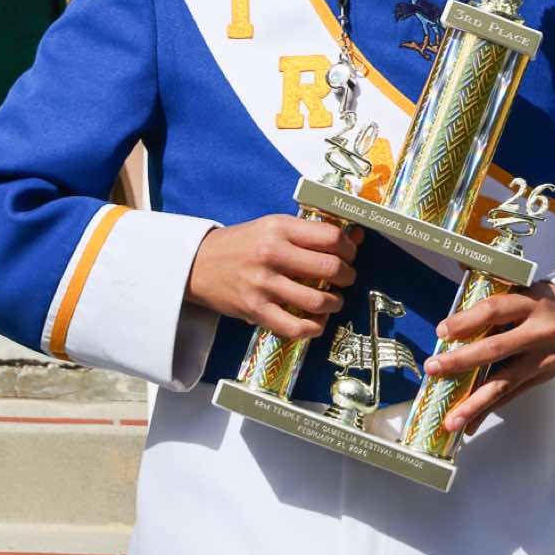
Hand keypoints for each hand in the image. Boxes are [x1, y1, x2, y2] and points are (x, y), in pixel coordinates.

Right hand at [184, 213, 360, 341]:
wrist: (198, 264)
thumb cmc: (242, 244)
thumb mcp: (273, 227)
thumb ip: (311, 232)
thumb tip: (356, 236)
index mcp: (278, 228)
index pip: (331, 237)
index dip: (349, 248)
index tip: (349, 255)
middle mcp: (272, 254)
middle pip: (330, 268)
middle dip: (348, 276)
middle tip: (346, 278)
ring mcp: (263, 284)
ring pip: (318, 300)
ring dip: (336, 303)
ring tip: (334, 300)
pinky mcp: (255, 310)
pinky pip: (296, 327)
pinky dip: (315, 327)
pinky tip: (318, 320)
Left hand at [421, 281, 554, 436]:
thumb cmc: (551, 303)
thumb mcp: (530, 291)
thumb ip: (499, 300)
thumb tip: (456, 297)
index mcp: (532, 304)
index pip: (495, 310)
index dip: (467, 320)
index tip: (442, 331)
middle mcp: (538, 333)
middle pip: (495, 349)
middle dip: (461, 361)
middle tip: (433, 368)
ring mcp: (541, 361)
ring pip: (504, 383)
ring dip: (475, 404)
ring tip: (451, 421)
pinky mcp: (541, 379)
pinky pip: (511, 397)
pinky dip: (489, 411)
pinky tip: (469, 425)